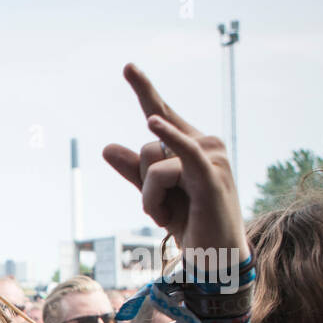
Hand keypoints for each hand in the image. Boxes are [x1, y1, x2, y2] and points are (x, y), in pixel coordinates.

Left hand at [102, 64, 248, 259]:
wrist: (215, 257)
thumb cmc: (189, 223)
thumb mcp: (153, 195)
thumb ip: (133, 172)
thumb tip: (107, 147)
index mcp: (191, 144)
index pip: (161, 113)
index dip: (144, 89)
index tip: (127, 66)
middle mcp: (205, 143)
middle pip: (146, 147)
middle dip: (142, 184)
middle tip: (162, 210)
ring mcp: (211, 157)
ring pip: (152, 164)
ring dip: (150, 199)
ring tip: (167, 216)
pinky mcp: (211, 176)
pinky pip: (180, 153)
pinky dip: (168, 139)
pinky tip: (153, 122)